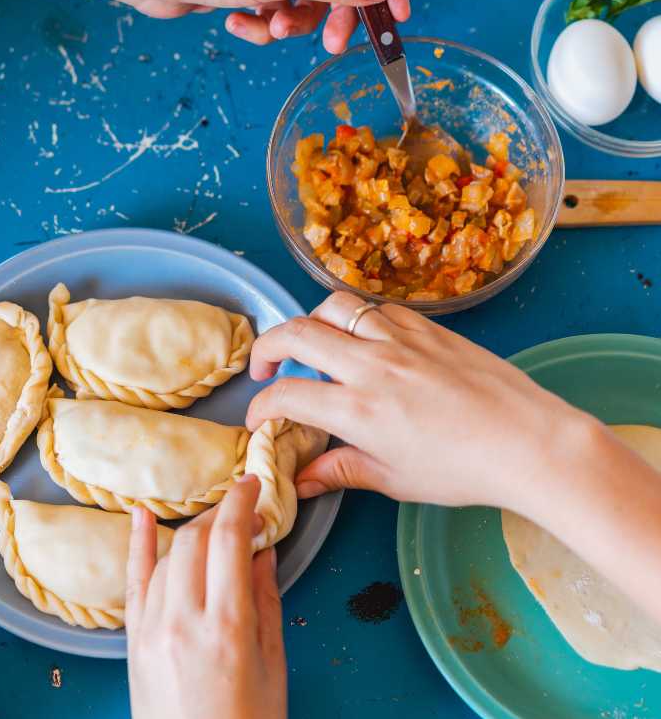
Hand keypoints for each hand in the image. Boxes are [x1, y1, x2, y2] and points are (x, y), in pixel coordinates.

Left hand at [126, 476, 285, 718]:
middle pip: (197, 540)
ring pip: (169, 556)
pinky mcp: (133, 642)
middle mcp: (184, 620)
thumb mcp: (273, 664)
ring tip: (217, 531)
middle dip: (222, 514)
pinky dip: (138, 545)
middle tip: (244, 515)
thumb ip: (266, 600)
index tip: (254, 484)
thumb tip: (263, 551)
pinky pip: (133, 582)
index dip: (242, 501)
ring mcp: (152, 630)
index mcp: (227, 626)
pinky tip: (142, 516)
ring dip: (194, 534)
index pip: (229, 538)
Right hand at [246, 290, 602, 516]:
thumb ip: (342, 471)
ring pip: (334, 307)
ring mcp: (399, 339)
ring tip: (313, 346)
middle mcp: (370, 365)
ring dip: (311, 324)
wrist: (528, 440)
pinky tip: (364, 340)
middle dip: (266, 347)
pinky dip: (357, 318)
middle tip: (264, 368)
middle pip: (296, 334)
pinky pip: (377, 308)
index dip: (261, 407)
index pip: (286, 396)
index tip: (260, 418)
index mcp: (357, 410)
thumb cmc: (464, 469)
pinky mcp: (426, 327)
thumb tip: (304, 481)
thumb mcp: (396, 479)